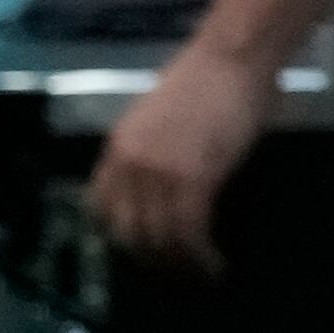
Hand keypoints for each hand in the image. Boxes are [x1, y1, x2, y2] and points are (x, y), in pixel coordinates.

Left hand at [88, 41, 278, 274]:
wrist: (232, 58)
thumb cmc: (208, 81)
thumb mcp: (160, 120)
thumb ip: (153, 153)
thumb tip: (165, 186)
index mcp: (117, 149)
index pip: (101, 208)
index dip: (122, 236)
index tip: (146, 249)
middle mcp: (129, 165)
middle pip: (129, 231)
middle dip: (153, 259)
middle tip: (178, 272)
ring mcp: (159, 173)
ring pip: (160, 238)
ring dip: (180, 264)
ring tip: (200, 274)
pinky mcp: (193, 180)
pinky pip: (190, 232)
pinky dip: (201, 256)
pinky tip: (215, 264)